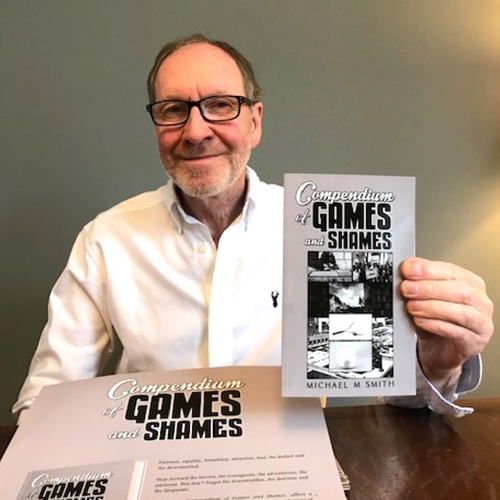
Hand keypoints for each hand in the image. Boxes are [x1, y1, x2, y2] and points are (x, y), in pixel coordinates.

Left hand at [400, 258, 493, 382]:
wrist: (439, 349)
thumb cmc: (436, 318)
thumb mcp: (426, 295)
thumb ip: (420, 279)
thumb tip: (408, 265)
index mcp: (471, 283)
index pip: (452, 271)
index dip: (429, 270)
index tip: (408, 269)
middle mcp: (480, 302)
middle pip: (459, 291)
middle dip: (429, 288)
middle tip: (406, 288)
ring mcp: (481, 323)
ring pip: (461, 312)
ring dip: (432, 307)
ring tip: (411, 306)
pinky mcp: (474, 343)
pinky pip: (456, 332)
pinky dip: (435, 325)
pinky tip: (419, 320)